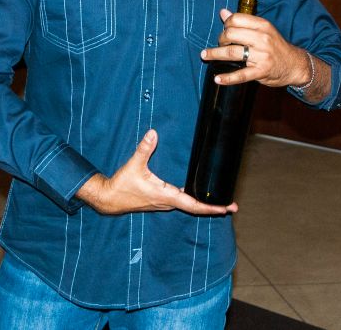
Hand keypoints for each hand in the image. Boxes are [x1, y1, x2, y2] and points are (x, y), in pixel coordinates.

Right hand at [76, 129, 237, 215]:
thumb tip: (153, 133)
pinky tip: (198, 195)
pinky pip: (182, 202)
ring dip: (204, 204)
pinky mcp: (161, 201)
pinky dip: (193, 201)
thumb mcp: (133, 165)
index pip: (193, 204)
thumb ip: (144, 149)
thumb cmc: (122, 185)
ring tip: (220, 201)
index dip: (210, 207)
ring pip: (189, 205)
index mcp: (165, 196)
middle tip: (231, 205)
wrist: (109, 199)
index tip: (225, 208)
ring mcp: (164, 203)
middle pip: (195, 207)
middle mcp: (168, 202)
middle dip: (213, 206)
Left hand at [201, 8, 312, 87]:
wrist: (294, 65)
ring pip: (232, 52)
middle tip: (220, 44)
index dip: (226, 24)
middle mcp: (262, 38)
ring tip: (205, 55)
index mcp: (262, 25)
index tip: (225, 30)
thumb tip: (223, 12)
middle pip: (231, 34)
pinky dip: (227, 78)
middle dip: (221, 39)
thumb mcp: (263, 30)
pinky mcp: (261, 71)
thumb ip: (243, 21)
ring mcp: (262, 55)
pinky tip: (218, 79)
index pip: (236, 19)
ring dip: (215, 54)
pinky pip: (241, 75)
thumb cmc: (276, 46)